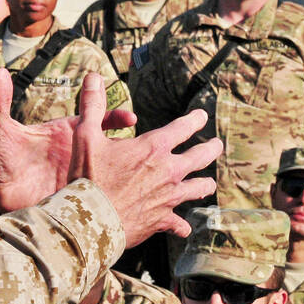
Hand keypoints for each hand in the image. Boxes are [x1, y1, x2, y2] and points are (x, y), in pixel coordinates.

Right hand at [0, 69, 218, 244]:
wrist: (88, 219)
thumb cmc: (87, 177)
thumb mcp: (85, 135)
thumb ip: (93, 105)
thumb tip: (93, 76)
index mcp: (154, 147)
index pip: (184, 127)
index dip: (195, 119)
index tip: (202, 116)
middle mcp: (168, 171)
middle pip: (201, 156)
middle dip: (211, 148)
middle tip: (217, 145)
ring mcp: (168, 197)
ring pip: (198, 188)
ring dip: (204, 184)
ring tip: (208, 183)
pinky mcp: (162, 220)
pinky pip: (179, 223)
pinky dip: (181, 225)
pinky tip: (184, 228)